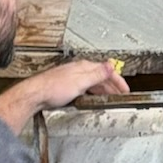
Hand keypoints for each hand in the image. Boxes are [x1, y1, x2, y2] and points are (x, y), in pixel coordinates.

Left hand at [0, 58, 129, 129]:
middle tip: (121, 94)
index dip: (118, 80)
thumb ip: (97, 74)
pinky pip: (87, 87)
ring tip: (111, 97)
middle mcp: (78, 70)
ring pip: (94, 82)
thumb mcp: (80, 81)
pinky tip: (94, 97)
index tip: (126, 89)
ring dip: (104, 89)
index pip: (106, 70)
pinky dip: (95, 92)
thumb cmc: (53, 88)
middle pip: (101, 76)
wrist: (36, 94)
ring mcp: (73, 78)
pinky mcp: (68, 86)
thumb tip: (111, 65)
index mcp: (83, 67)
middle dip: (113, 85)